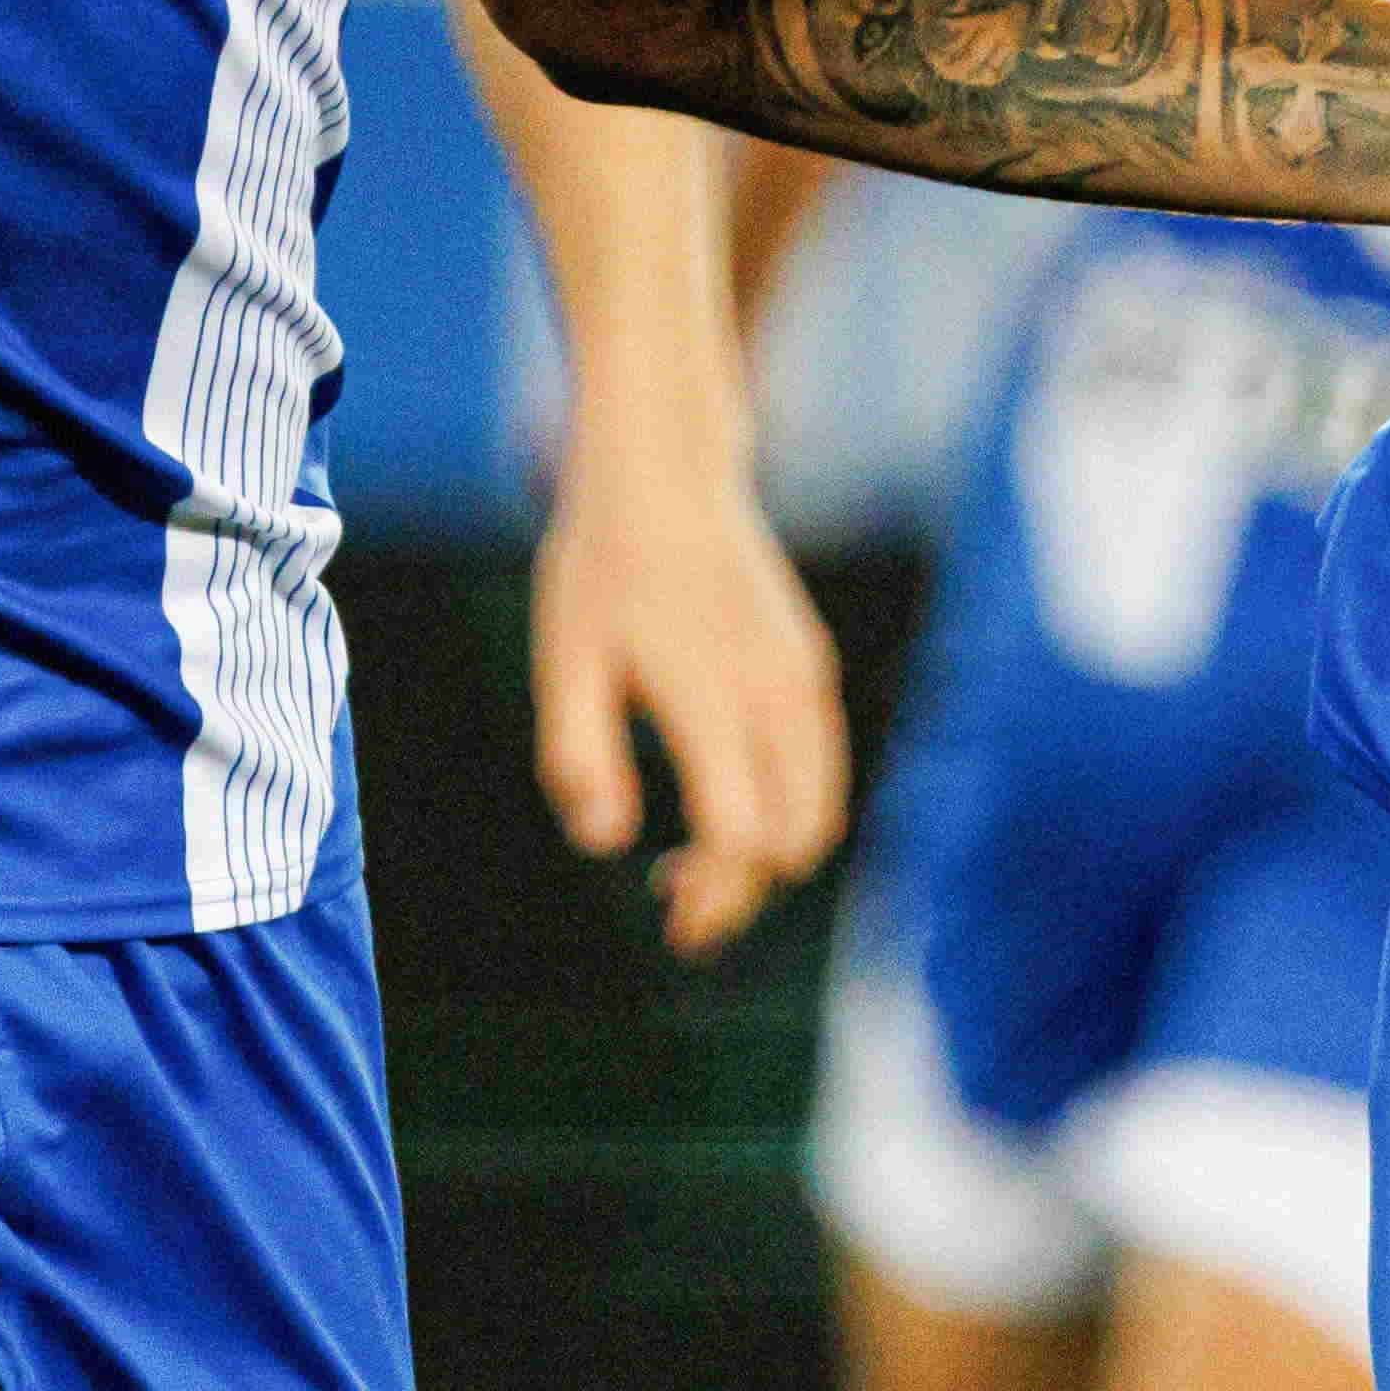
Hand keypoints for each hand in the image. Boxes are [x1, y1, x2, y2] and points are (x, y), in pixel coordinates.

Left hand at [529, 416, 850, 956]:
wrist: (666, 472)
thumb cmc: (601, 569)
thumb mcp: (564, 662)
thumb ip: (580, 759)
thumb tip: (606, 843)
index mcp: (709, 696)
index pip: (741, 835)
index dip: (713, 895)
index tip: (671, 918)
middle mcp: (773, 692)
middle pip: (792, 838)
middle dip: (745, 890)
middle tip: (675, 899)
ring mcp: (802, 677)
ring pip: (821, 808)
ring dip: (773, 854)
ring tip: (700, 862)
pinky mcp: (811, 665)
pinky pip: (825, 768)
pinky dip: (792, 809)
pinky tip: (729, 799)